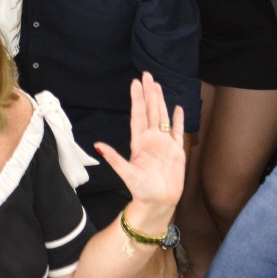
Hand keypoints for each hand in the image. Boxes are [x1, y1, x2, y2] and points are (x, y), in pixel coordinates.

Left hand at [92, 73, 185, 214]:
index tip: (135, 82)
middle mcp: (151, 139)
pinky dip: (178, 119)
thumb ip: (114, 158)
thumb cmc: (140, 189)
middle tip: (147, 75)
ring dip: (161, 101)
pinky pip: (177, 131)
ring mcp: (164, 144)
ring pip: (162, 117)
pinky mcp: (176, 151)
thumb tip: (97, 145)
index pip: (138, 114)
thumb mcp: (126, 173)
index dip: (137, 98)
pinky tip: (178, 107)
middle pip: (150, 110)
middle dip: (149, 93)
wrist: (158, 202)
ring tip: (158, 85)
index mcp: (139, 141)